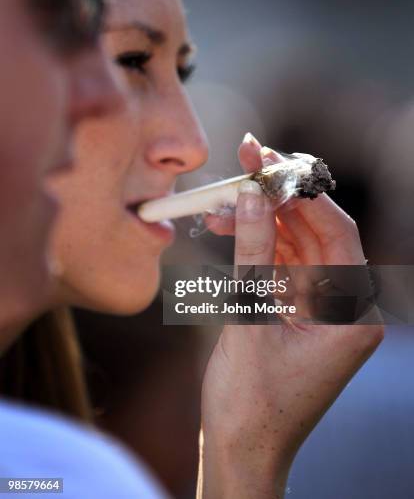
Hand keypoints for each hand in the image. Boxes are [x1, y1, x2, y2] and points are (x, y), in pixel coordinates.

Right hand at [198, 133, 383, 498]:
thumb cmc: (251, 403)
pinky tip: (226, 223)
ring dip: (259, 218)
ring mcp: (319, 307)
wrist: (239, 450)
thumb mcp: (251, 319)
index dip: (302, 192)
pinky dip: (253, 243)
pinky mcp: (295, 309)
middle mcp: (344, 307)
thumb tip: (251, 196)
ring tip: (223, 195)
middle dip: (278, 197)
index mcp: (353, 315)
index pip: (337, 233)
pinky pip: (278, 263)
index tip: (270, 161)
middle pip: (315, 232)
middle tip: (248, 160)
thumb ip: (252, 253)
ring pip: (293, 244)